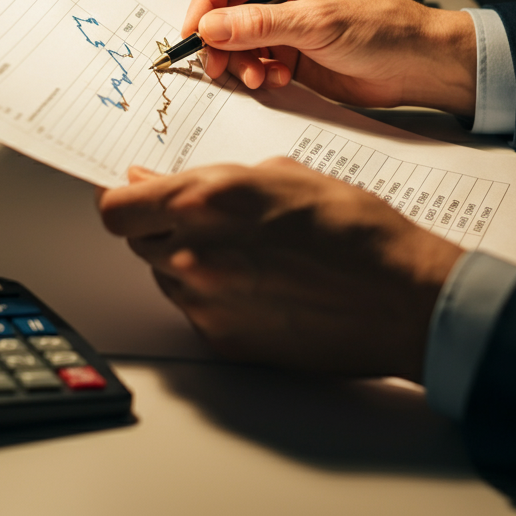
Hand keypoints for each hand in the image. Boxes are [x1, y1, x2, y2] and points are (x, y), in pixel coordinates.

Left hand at [97, 158, 463, 379]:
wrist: (399, 296)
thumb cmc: (353, 227)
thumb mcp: (282, 175)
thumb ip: (211, 179)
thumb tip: (159, 182)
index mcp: (207, 201)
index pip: (116, 207)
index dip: (121, 197)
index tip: (133, 192)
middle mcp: (195, 254)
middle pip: (135, 241)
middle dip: (156, 224)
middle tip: (203, 215)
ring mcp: (206, 303)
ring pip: (163, 276)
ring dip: (185, 258)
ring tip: (245, 248)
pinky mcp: (224, 340)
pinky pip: (194, 310)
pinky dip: (212, 294)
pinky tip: (258, 282)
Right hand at [182, 0, 476, 113]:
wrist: (417, 65)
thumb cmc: (382, 28)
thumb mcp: (317, 23)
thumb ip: (260, 25)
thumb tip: (210, 26)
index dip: (202, 7)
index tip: (194, 38)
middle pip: (222, 14)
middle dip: (219, 43)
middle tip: (221, 68)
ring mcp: (283, 27)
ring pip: (234, 44)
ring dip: (239, 64)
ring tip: (259, 78)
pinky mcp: (290, 56)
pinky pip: (254, 65)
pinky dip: (258, 75)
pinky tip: (279, 80)